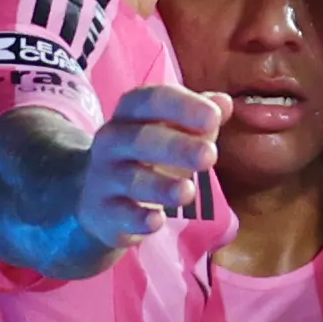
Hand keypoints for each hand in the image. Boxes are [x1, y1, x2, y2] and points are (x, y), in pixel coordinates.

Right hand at [76, 82, 228, 254]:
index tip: (214, 117)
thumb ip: (197, 119)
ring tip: (188, 191)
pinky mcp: (105, 212)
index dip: (182, 107)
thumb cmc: (145, 157)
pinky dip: (138, 218)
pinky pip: (120, 214)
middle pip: (140, 139)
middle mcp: (113, 141)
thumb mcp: (171, 133)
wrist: (97, 198)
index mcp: (130, 114)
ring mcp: (105, 177)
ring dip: (160, 186)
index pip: (151, 100)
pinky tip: (158, 221)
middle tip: (210, 155)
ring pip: (131, 179)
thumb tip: (225, 103)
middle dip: (176, 146)